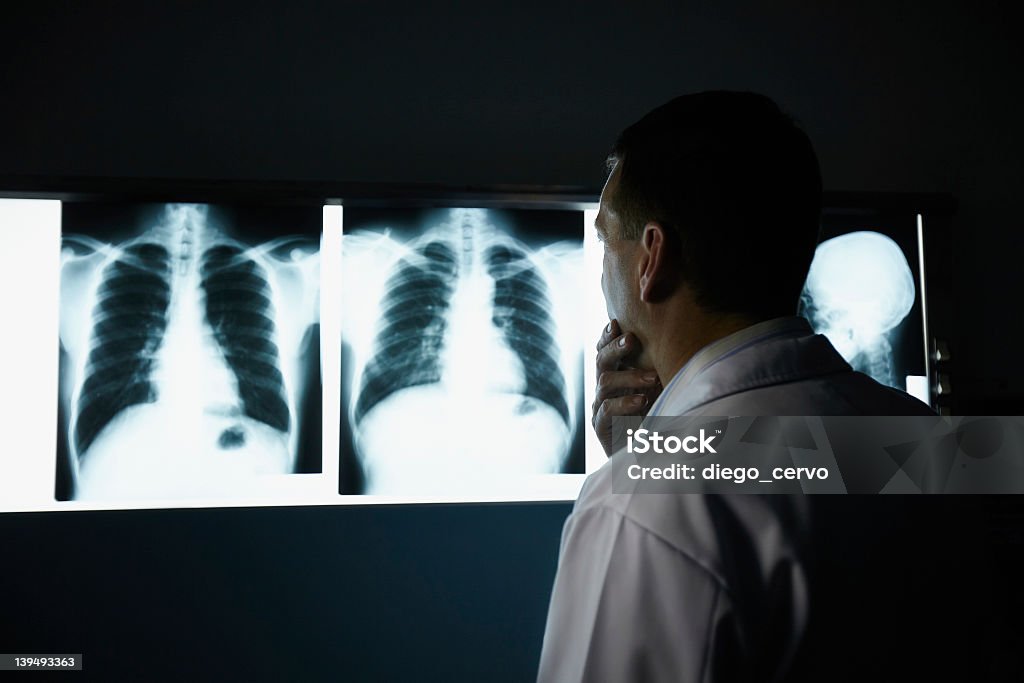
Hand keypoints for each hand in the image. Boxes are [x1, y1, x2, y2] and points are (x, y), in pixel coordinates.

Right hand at [591, 320, 661, 455]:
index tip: (616, 323)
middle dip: (615, 348)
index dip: (607, 337)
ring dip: (629, 377)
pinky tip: (642, 401)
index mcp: (618, 375)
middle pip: (601, 361)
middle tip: (632, 340)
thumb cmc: (661, 420)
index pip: (605, 350)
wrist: (650, 459)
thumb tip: (678, 341)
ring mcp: (600, 407)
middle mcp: (606, 389)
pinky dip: (624, 403)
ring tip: (652, 378)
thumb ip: (660, 370)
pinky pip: (607, 410)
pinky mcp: (601, 427)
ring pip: (604, 382)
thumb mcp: (662, 391)